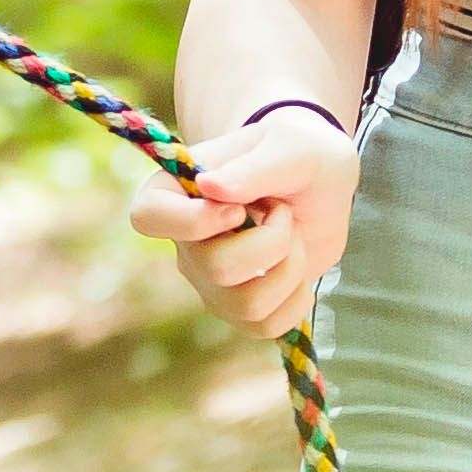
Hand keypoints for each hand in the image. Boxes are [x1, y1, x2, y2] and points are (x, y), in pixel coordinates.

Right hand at [128, 101, 362, 333]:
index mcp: (176, 192)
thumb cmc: (297, 154)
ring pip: (245, 304)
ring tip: (294, 237)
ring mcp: (210, 281)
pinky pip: (267, 325)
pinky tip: (297, 266)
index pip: (146, 218)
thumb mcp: (289, 146)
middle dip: (270, 242)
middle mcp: (185, 243)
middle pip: (214, 268)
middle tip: (283, 211)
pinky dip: (298, 298)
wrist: (324, 186)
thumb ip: (254, 166)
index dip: (194, 221)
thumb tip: (210, 186)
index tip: (238, 207)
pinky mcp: (240, 309)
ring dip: (290, 268)